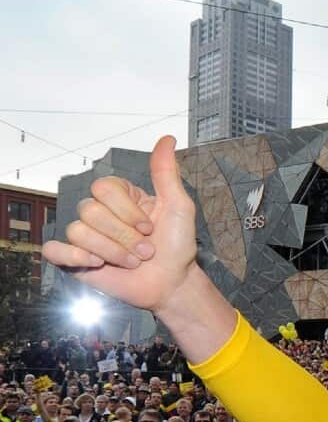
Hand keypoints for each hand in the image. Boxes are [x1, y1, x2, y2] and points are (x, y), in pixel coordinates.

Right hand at [42, 136, 198, 313]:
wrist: (171, 283)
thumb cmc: (177, 246)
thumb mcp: (178, 206)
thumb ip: (166, 173)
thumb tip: (167, 138)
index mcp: (119, 197)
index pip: (103, 188)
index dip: (127, 211)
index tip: (149, 227)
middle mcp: (99, 213)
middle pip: (90, 211)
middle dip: (124, 236)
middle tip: (145, 250)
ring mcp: (86, 236)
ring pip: (79, 231)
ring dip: (112, 251)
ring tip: (132, 261)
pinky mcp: (74, 259)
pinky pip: (54, 249)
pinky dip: (74, 256)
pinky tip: (96, 263)